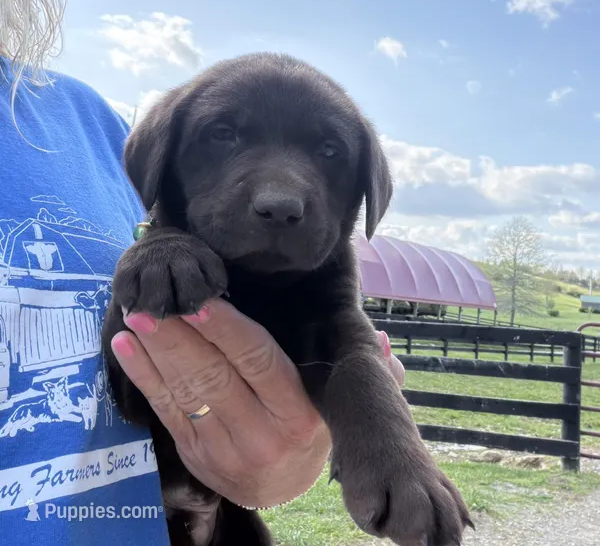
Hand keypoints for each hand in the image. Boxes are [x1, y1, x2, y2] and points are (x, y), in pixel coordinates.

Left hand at [110, 299, 403, 508]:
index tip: (199, 301)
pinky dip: (144, 379)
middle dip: (178, 337)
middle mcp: (261, 433)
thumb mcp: (340, 402)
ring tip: (134, 317)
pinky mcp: (196, 458)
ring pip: (185, 393)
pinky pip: (167, 414)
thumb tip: (380, 341)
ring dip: (154, 354)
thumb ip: (365, 371)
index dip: (227, 330)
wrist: (283, 492)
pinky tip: (126, 349)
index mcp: (299, 413)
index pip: (259, 362)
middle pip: (215, 375)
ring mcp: (224, 450)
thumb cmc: (310, 428)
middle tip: (152, 302)